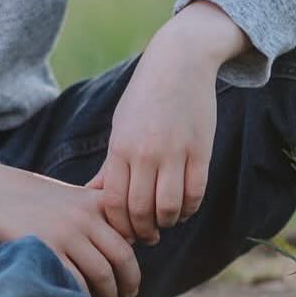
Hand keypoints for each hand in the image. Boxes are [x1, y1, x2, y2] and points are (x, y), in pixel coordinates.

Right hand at [0, 156, 140, 296]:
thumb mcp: (70, 197)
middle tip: (129, 294)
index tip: (133, 274)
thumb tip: (133, 241)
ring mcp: (66, 233)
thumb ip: (97, 214)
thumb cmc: (32, 198)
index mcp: (95, 202)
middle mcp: (85, 217)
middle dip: (130, 281)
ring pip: (102, 274)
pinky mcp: (46, 249)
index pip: (131, 234)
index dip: (136, 256)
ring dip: (110, 294)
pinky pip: (76, 282)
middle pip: (122, 257)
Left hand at [87, 30, 219, 244]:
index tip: (125, 230)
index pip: (115, 203)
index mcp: (121, 147)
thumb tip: (94, 197)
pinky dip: (189, 209)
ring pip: (169, 208)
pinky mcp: (201, 151)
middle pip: (141, 211)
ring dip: (167, 223)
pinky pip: (195, 194)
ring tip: (164, 221)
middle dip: (143, 231)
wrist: (180, 61)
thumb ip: (112, 166)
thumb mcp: (121, 127)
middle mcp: (146, 153)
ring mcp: (175, 152)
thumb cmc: (144, 97)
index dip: (120, 225)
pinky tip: (183, 208)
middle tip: (146, 235)